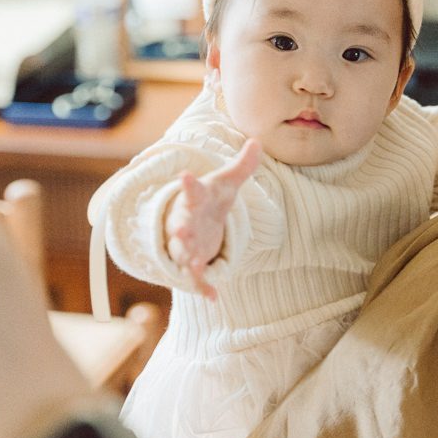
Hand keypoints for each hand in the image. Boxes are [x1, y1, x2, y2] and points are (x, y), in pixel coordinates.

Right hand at [165, 138, 260, 298]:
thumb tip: (259, 141)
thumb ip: (244, 164)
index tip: (185, 176)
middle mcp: (186, 221)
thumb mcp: (228, 181)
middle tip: (179, 229)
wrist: (197, 218)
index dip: (188, 184)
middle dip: (180, 228)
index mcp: (196, 199)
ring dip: (187, 258)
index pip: (191, 190)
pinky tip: (213, 297)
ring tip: (194, 265)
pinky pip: (194, 276)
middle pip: (180, 224)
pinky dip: (203, 286)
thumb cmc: (212, 197)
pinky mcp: (191, 260)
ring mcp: (186, 242)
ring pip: (182, 252)